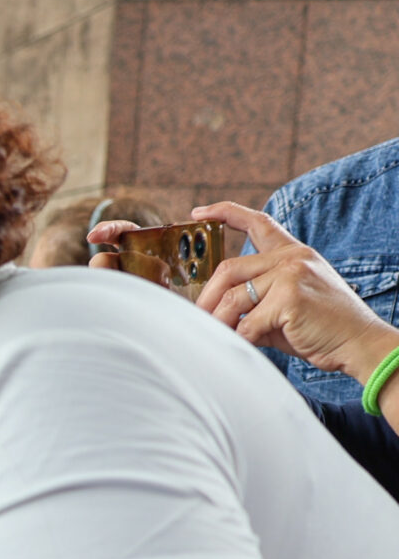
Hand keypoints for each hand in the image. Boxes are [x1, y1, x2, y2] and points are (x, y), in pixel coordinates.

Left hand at [92, 204, 397, 390]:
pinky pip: (247, 324)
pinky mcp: (290, 298)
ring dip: (220, 323)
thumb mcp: (286, 306)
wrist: (360, 343)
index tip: (198, 213)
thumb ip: (254, 302)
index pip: (258, 223)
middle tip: (198, 318)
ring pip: (233, 299)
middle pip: (228, 270)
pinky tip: (248, 346)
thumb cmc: (323, 329)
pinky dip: (240, 339)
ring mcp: (292, 274)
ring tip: (219, 337)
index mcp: (294, 254)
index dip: (224, 212)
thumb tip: (214, 313)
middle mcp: (293, 258)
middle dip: (207, 298)